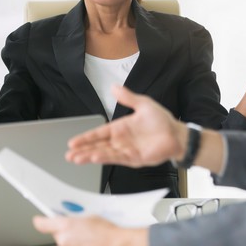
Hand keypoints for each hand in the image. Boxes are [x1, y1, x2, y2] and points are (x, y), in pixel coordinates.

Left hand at [33, 215, 147, 245]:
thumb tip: (65, 215)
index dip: (41, 220)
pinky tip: (86, 244)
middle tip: (74, 226)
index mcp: (66, 226)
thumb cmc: (107, 230)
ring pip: (63, 243)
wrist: (118, 245)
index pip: (41, 223)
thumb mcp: (88, 214)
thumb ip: (72, 216)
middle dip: (62, 229)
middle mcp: (64, 241)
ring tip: (85, 237)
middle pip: (55, 233)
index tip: (40, 218)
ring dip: (70, 240)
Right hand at [67, 86, 186, 166]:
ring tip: (77, 159)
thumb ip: (128, 97)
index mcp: (120, 127)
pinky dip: (106, 158)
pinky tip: (96, 157)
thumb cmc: (161, 120)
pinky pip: (118, 158)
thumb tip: (114, 87)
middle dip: (83, 150)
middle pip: (97, 146)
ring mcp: (127, 150)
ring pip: (104, 154)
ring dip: (90, 156)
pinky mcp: (135, 158)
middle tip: (69, 154)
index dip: (85, 137)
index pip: (99, 133)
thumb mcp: (143, 104)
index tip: (73, 142)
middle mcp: (121, 140)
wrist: (177, 134)